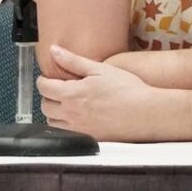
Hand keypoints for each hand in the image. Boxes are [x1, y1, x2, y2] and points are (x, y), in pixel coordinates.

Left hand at [37, 45, 161, 141]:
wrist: (148, 113)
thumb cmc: (128, 90)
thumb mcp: (99, 69)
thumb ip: (73, 61)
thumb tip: (54, 51)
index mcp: (72, 94)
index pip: (43, 87)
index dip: (44, 80)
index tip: (50, 77)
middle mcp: (72, 114)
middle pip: (44, 106)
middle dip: (48, 96)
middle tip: (59, 89)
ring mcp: (80, 130)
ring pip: (53, 123)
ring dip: (55, 113)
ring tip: (69, 103)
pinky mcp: (89, 140)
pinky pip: (67, 134)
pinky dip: (66, 126)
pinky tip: (79, 118)